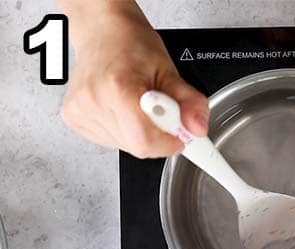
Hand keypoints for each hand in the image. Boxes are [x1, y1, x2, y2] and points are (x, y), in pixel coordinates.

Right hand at [58, 0, 208, 156]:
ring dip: (140, 133)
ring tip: (135, 104)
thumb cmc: (131, 45)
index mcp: (118, 88)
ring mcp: (81, 111)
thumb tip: (197, 128)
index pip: (145, 141)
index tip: (177, 131)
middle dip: (157, 135)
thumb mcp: (170, 70)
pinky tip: (120, 109)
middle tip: (156, 109)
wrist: (103, 32)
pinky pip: (111, 141)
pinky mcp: (74, 118)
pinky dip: (124, 131)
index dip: (168, 142)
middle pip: (138, 146)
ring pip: (126, 146)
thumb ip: (190, 102)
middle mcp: (94, 101)